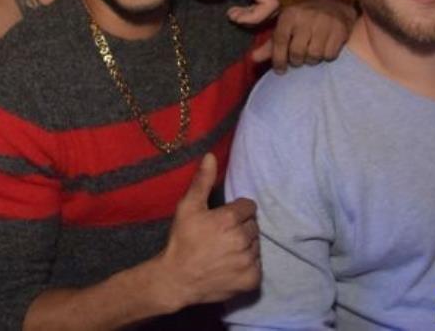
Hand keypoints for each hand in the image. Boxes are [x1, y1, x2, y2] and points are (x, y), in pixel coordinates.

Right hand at [151, 154, 260, 311]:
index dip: (236, 211)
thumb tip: (211, 155)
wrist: (177, 279)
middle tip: (223, 236)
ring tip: (226, 251)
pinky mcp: (252, 279)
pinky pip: (257, 266)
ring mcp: (249, 261)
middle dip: (241, 228)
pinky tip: (231, 265)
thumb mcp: (187, 207)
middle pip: (253, 226)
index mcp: (230, 219)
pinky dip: (247, 265)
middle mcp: (243, 239)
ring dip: (245, 246)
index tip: (223, 219)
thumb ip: (202, 181)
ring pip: (256, 246)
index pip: (248, 207)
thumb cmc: (182, 240)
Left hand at [183, 0, 279, 24]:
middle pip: (273, 6)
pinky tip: (238, 13)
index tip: (234, 18)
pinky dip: (254, 14)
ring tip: (233, 14)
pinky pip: (266, 5)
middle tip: (232, 17)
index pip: (271, 2)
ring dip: (254, 17)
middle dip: (254, 17)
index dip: (257, 16)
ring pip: (271, 7)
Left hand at [253, 0, 355, 72]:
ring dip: (312, 60)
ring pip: (314, 55)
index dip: (278, 59)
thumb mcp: (286, 28)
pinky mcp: (340, 29)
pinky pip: (330, 55)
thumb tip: (253, 58)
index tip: (280, 71)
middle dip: (297, 60)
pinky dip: (327, 57)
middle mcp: (306, 17)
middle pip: (297, 52)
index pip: (279, 41)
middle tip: (299, 59)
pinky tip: (325, 49)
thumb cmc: (305, 21)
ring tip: (312, 53)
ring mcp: (324, 22)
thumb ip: (271, 45)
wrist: (335, 7)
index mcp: (289, 15)